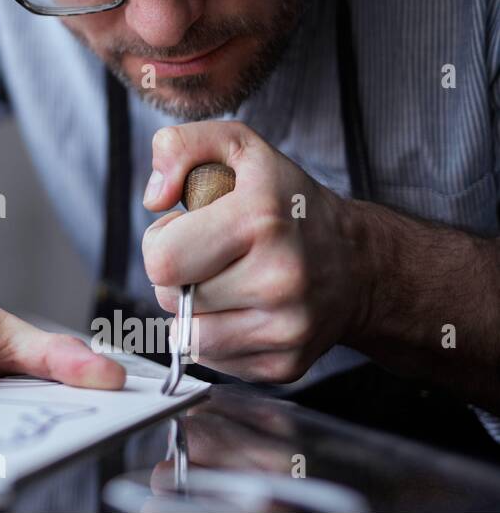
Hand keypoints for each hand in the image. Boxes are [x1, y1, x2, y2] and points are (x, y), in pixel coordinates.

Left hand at [141, 121, 366, 383]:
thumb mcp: (237, 147)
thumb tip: (154, 199)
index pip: (161, 259)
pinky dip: (215, 336)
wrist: (359, 262)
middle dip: (176, 276)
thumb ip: (179, 147)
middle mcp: (279, 279)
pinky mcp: (284, 365)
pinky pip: (211, 359)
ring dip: (192, 310)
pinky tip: (242, 309)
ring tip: (224, 282)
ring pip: (186, 335)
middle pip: (169, 297)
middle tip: (210, 256)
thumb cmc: (286, 203)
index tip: (189, 230)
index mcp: (261, 221)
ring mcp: (286, 328)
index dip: (162, 242)